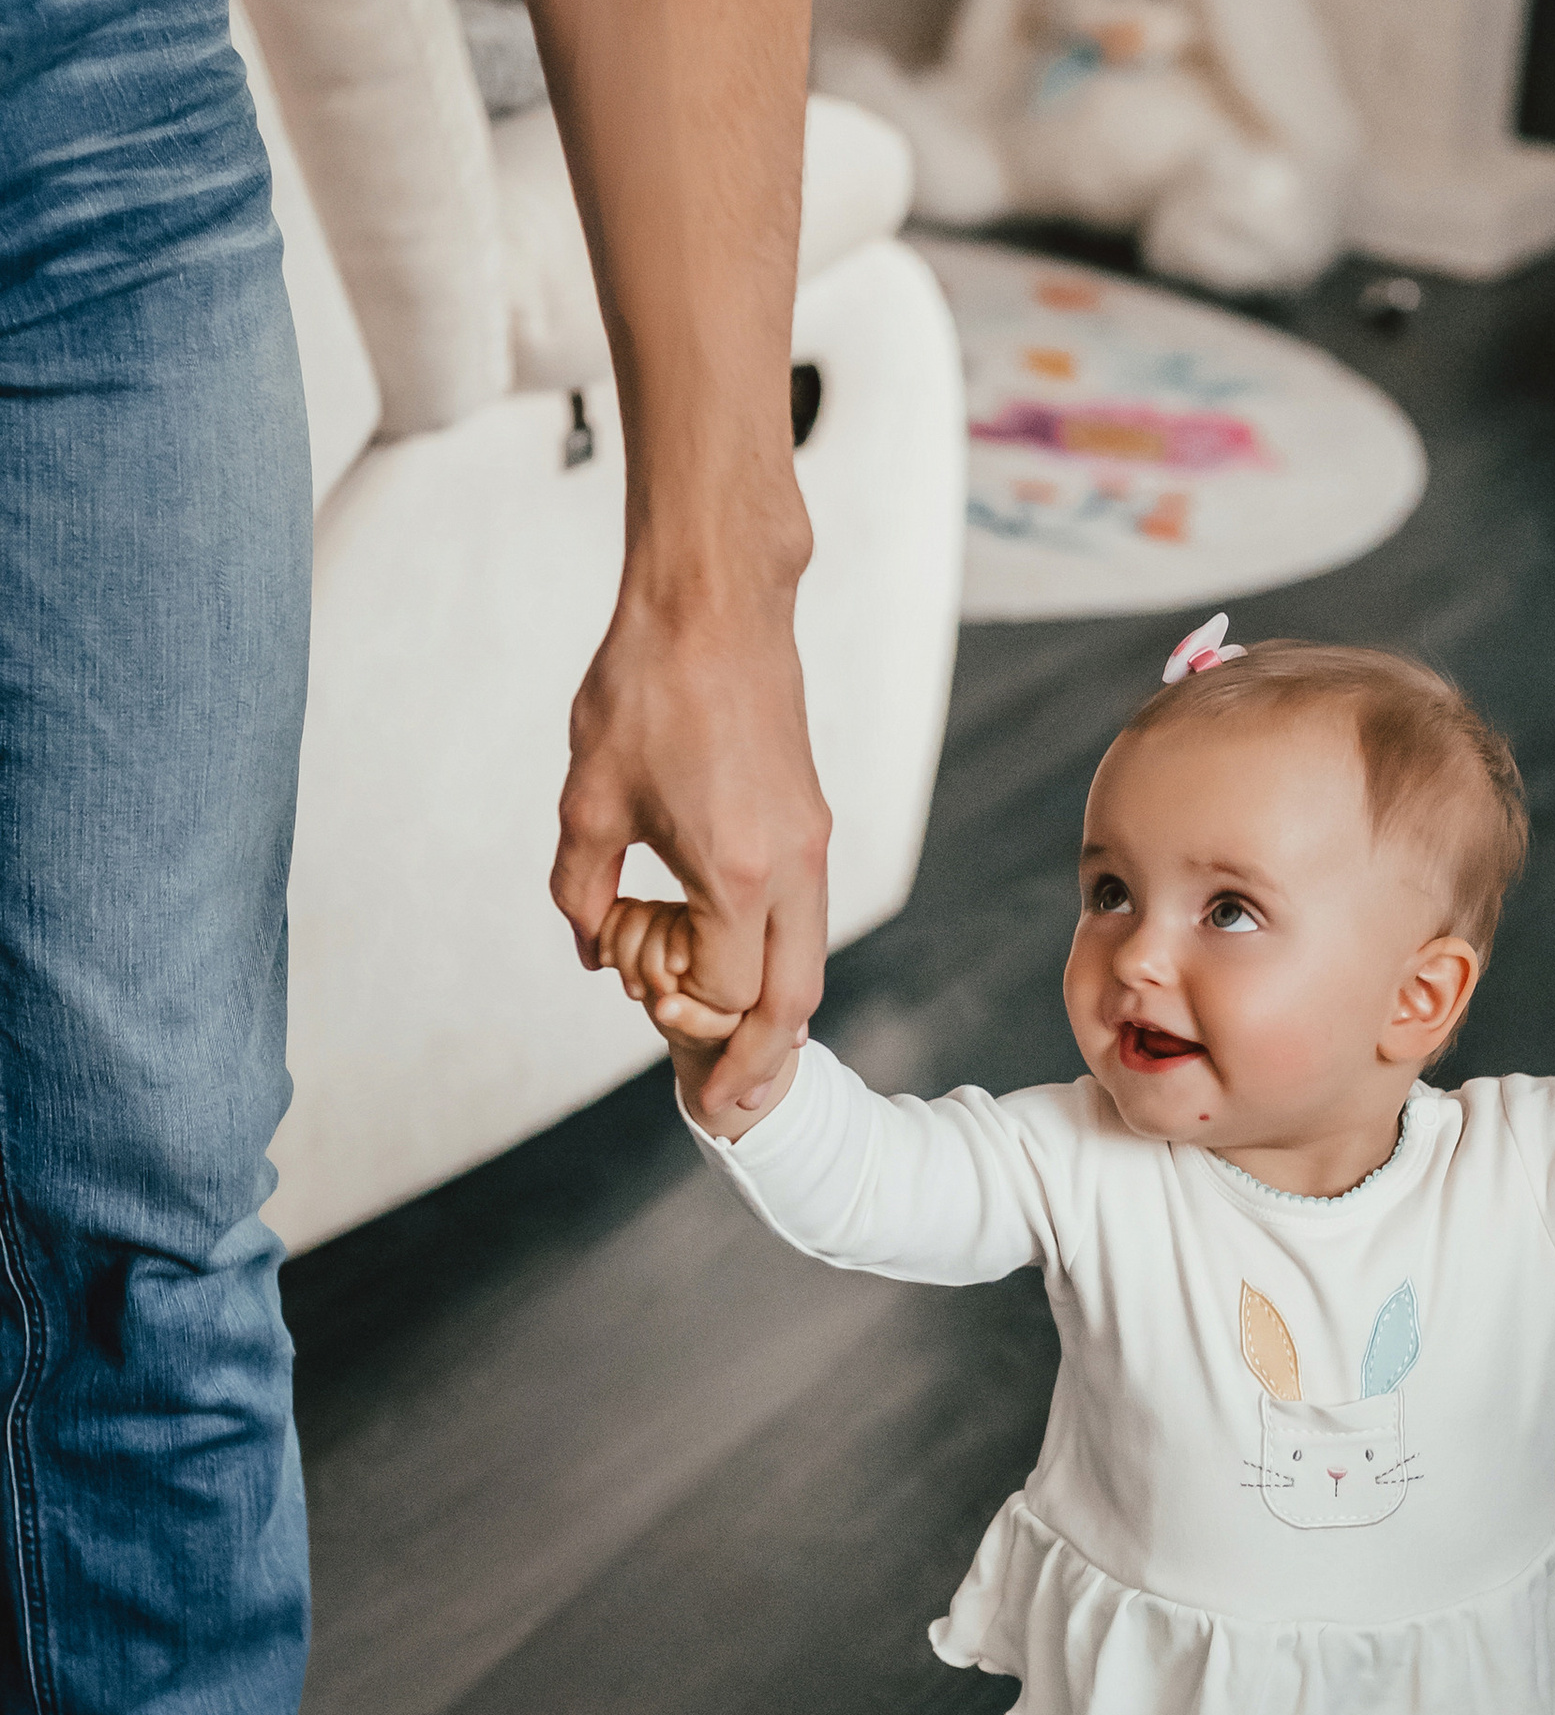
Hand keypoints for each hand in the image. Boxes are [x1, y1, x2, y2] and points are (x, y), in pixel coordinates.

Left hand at [554, 581, 830, 1126]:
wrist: (716, 602)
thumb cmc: (647, 689)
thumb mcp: (588, 801)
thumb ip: (583, 891)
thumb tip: (594, 953)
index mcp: (739, 874)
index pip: (722, 994)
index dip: (672, 1006)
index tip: (628, 971)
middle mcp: (793, 868)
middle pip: (794, 1001)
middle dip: (759, 1065)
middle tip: (725, 1112)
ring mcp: (811, 843)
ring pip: (807, 961)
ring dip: (767, 1012)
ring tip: (733, 1055)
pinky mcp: (809, 819)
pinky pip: (802, 916)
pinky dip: (770, 957)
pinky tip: (727, 959)